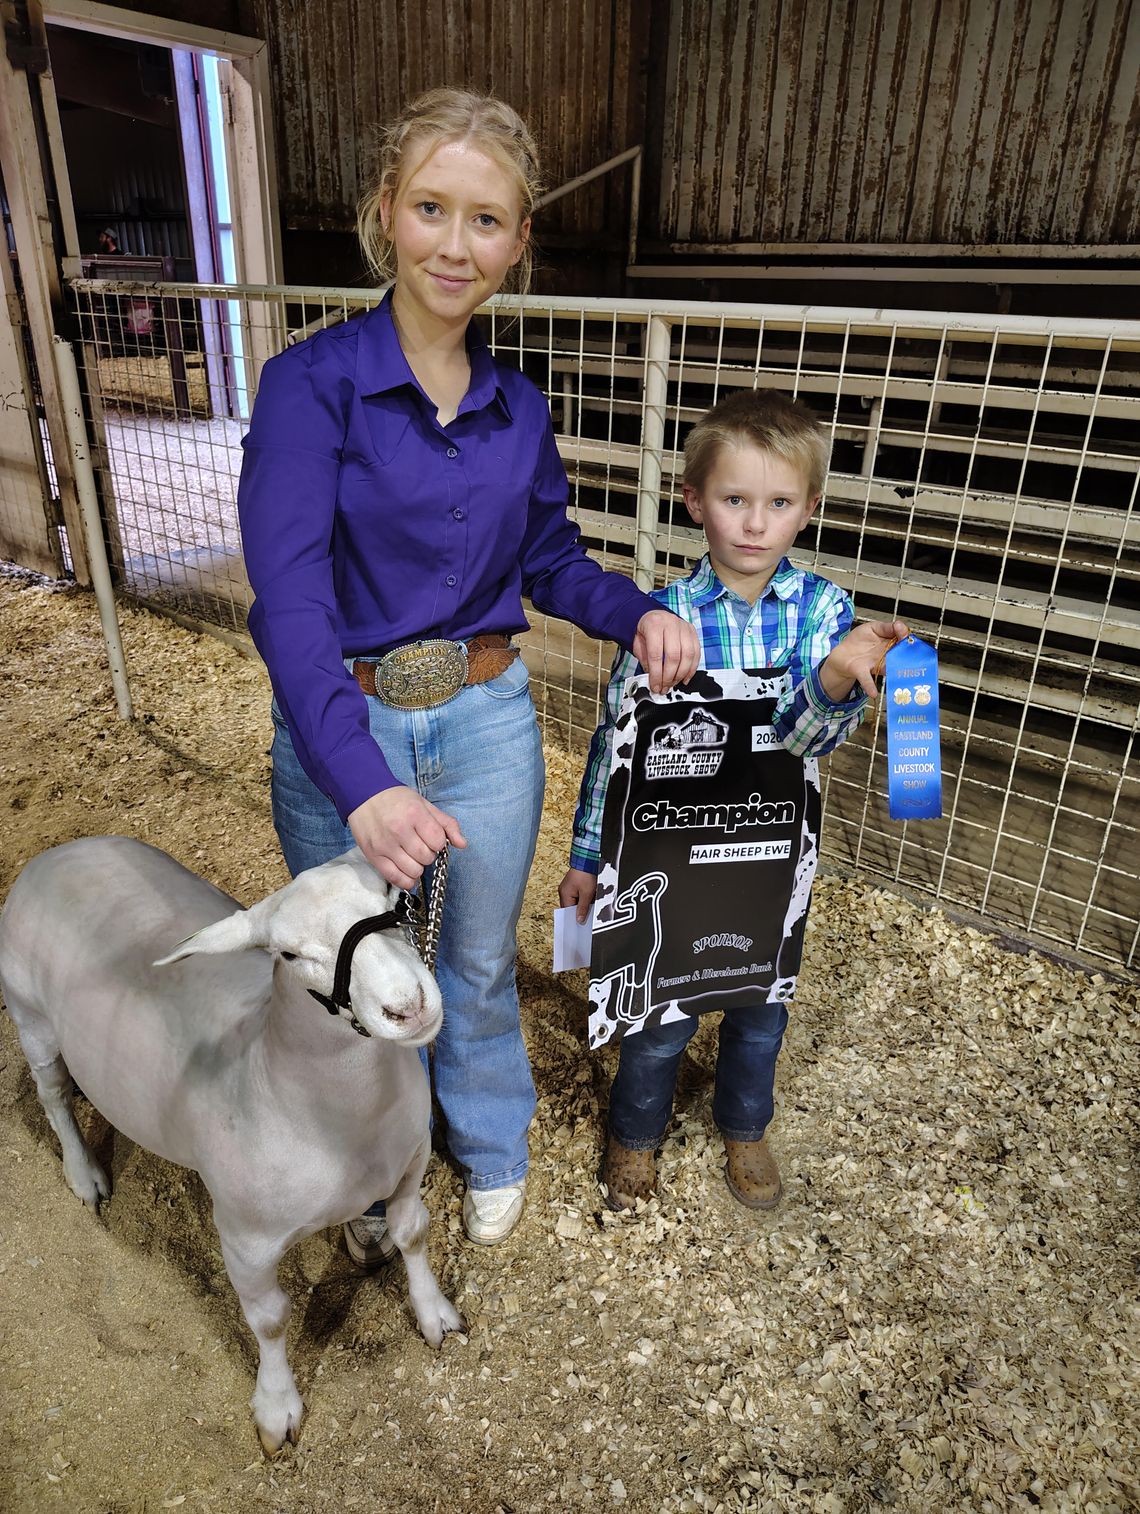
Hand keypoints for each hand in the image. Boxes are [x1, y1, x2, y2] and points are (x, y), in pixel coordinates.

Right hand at [348, 785, 466, 889]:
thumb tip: (462, 844)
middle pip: (427, 858)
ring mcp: (385, 845)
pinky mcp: (373, 856)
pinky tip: (406, 871)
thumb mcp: (424, 804)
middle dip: (428, 854)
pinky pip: (395, 878)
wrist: (363, 795)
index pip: (438, 841)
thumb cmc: (396, 799)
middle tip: (420, 845)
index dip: (438, 842)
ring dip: (417, 866)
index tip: (431, 837)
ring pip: (414, 871)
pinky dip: (406, 880)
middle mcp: (399, 831)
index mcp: (414, 814)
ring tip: (411, 855)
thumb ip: (446, 823)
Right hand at [559, 867, 596, 924]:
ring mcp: (568, 887)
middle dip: (580, 910)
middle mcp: (564, 891)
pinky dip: (584, 897)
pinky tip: (590, 897)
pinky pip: (578, 895)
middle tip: (588, 913)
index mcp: (564, 894)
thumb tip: (579, 920)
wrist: (588, 859)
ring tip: (591, 902)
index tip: (581, 924)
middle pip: (571, 907)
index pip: (568, 911)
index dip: (575, 917)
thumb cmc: (586, 874)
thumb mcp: (587, 893)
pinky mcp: (574, 884)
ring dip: (583, 903)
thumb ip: (583, 908)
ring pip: (575, 901)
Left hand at [632, 610, 700, 693]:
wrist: (653, 616)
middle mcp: (671, 623)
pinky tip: (685, 678)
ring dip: (681, 674)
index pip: (656, 654)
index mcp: (654, 624)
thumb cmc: (645, 630)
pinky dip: (692, 668)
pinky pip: (696, 652)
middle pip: (674, 656)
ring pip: (688, 655)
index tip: (655, 686)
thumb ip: (646, 661)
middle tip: (664, 687)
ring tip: (673, 683)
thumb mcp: (638, 644)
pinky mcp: (692, 631)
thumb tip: (654, 680)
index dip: (656, 674)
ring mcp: (684, 626)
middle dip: (669, 676)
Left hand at [819, 618, 908, 701]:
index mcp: (890, 644)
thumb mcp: (873, 628)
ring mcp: (876, 665)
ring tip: (900, 670)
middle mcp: (887, 656)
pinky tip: (873, 692)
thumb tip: (900, 625)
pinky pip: (867, 680)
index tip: (904, 634)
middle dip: (907, 657)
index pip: (903, 641)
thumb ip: (886, 627)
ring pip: (888, 669)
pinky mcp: (863, 672)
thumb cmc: (859, 640)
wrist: (843, 653)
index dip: (905, 638)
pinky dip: (870, 686)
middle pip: (900, 657)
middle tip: (909, 652)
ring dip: (894, 671)